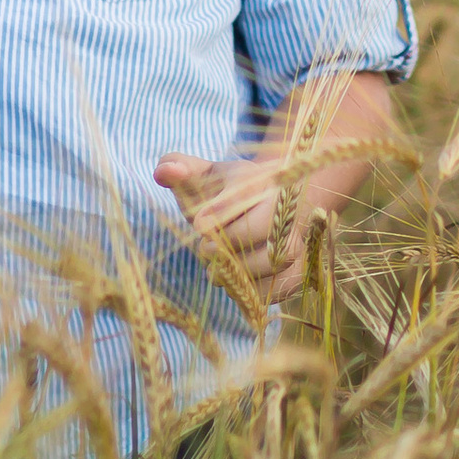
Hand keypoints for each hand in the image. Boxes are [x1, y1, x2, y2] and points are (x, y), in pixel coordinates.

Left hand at [156, 71, 393, 305]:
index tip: (199, 223)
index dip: (220, 211)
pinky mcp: (295, 271)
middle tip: (207, 248)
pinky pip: (278, 288)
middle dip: (231, 242)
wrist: (270, 208)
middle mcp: (285, 209)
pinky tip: (236, 281)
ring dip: (239, 270)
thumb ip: (180, 168)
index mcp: (261, 180)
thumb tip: (163, 172)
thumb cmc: (228, 193)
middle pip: (266, 227)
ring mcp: (295, 241)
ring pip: (274, 260)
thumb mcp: (205, 176)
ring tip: (217, 269)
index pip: (244, 194)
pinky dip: (251, 290)